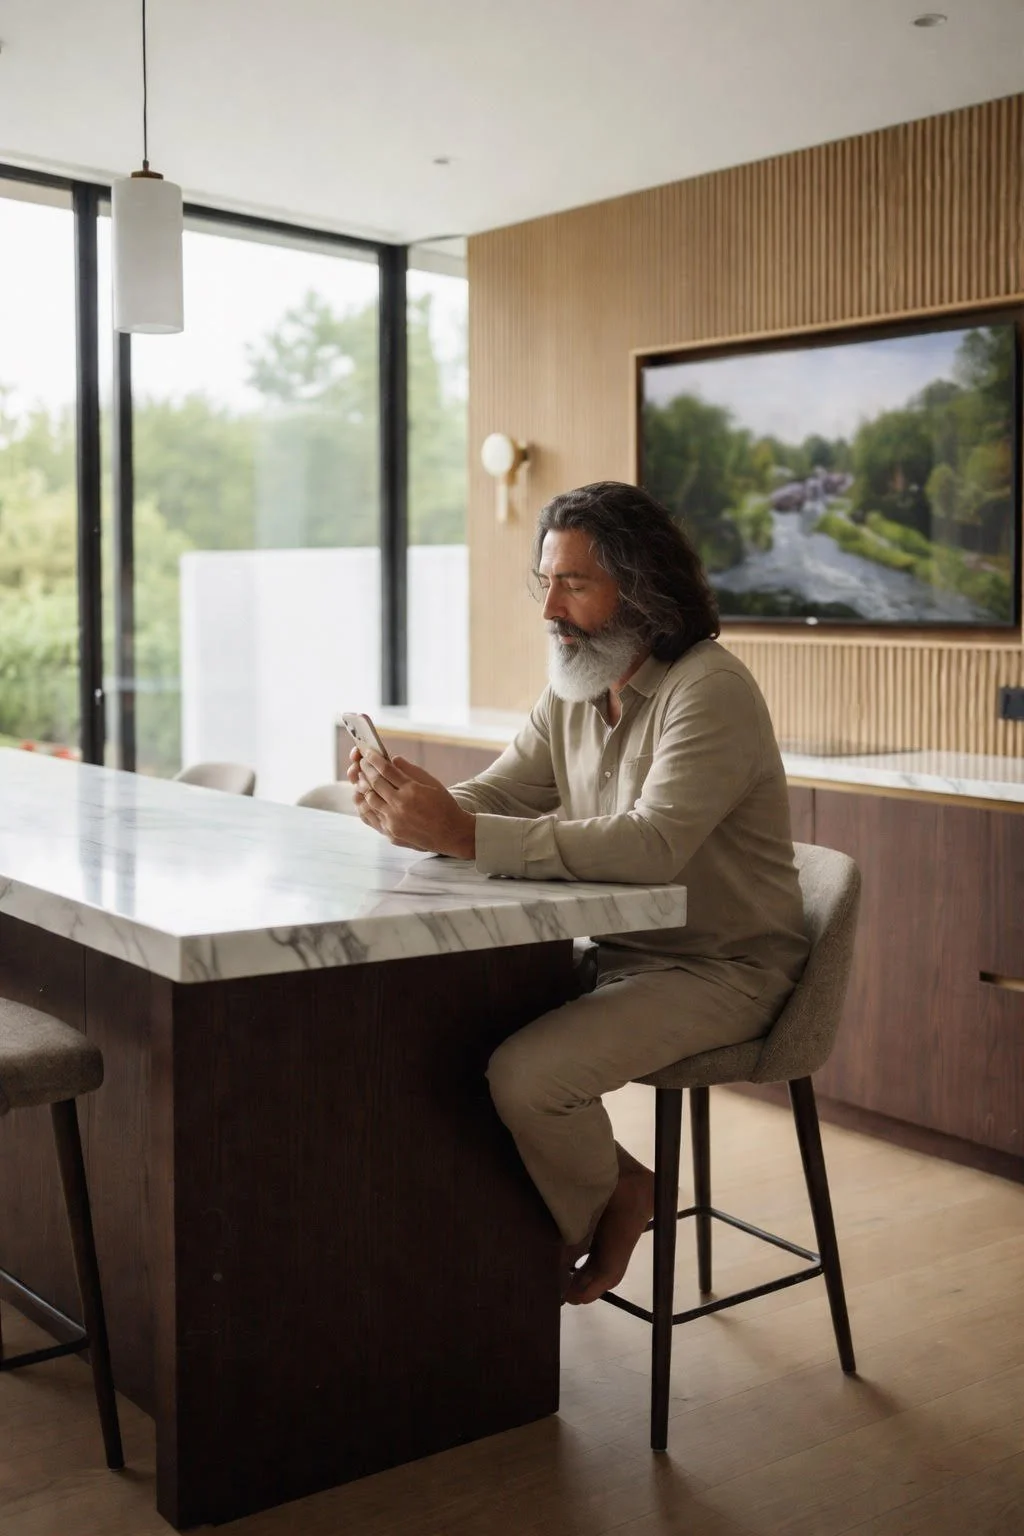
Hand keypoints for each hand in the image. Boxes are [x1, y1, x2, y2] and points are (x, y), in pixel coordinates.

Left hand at [347, 748, 475, 857]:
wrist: (452, 834)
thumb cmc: (444, 805)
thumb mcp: (432, 783)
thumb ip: (411, 770)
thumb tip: (392, 759)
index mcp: (412, 790)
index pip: (386, 770)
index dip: (374, 759)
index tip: (367, 753)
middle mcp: (400, 805)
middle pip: (375, 783)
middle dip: (365, 770)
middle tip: (362, 763)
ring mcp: (393, 821)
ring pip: (369, 800)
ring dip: (362, 787)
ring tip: (361, 779)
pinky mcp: (391, 833)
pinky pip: (371, 817)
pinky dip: (366, 805)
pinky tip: (365, 798)